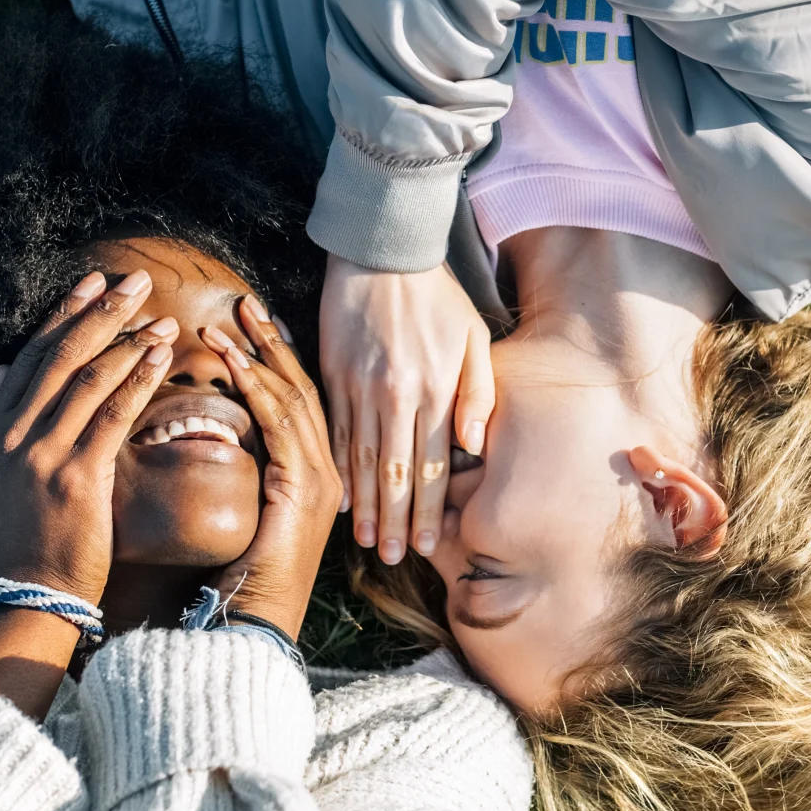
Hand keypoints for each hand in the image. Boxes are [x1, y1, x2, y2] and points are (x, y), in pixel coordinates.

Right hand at [0, 269, 175, 605]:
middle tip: (136, 281)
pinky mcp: (79, 476)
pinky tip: (161, 356)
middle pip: (63, 356)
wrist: (27, 594)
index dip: (64, 314)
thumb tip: (3, 370)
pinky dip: (139, 379)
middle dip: (102, 311)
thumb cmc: (12, 538)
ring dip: (130, 341)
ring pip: (91, 378)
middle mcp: (13, 436)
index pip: (32, 356)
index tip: (93, 283)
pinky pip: (114, 414)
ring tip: (162, 318)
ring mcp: (44, 454)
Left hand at [202, 296, 342, 639]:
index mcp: (318, 476)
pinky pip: (279, 423)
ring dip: (259, 355)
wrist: (253, 626)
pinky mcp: (303, 486)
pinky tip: (233, 360)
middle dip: (273, 344)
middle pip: (303, 390)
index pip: (302, 403)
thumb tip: (225, 439)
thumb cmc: (242, 580)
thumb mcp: (250, 516)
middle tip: (248, 304)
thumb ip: (252, 475)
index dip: (280, 360)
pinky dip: (254, 387)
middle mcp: (329, 472)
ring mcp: (321, 478)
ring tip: (232, 319)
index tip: (257, 324)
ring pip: (292, 398)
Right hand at [319, 256, 493, 564]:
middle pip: (394, 473)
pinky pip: (334, 431)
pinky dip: (338, 467)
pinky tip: (339, 496)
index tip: (426, 544)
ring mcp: (359, 387)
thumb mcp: (473, 337)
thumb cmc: (437, 295)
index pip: (431, 466)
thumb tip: (474, 445)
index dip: (428, 510)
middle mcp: (395, 395)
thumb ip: (477, 392)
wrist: (382, 252)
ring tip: (364, 541)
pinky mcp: (333, 374)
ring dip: (364, 505)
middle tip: (391, 558)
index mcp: (433, 389)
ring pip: (361, 459)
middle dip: (394, 521)